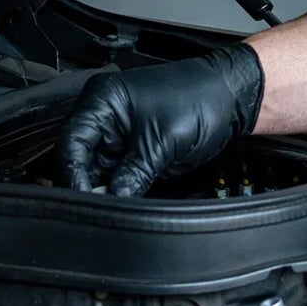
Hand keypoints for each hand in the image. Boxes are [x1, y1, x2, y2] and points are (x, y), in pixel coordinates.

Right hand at [60, 44, 265, 195]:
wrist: (236, 98)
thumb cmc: (203, 99)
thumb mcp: (162, 144)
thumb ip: (131, 176)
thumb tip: (110, 200)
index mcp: (103, 99)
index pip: (70, 143)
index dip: (72, 175)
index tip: (82, 200)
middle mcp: (107, 114)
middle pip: (80, 159)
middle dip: (89, 185)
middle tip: (100, 207)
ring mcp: (121, 133)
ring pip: (98, 171)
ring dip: (106, 189)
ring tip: (116, 203)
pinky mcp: (136, 149)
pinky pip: (119, 174)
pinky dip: (121, 187)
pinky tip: (127, 196)